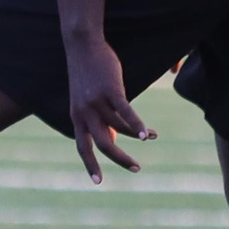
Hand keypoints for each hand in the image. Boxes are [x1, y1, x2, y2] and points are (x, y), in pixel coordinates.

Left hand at [64, 32, 152, 182]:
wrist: (83, 46)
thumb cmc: (88, 72)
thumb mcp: (87, 98)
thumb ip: (97, 118)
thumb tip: (110, 137)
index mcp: (77, 116)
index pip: (82, 147)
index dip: (90, 165)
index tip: (98, 182)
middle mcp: (84, 113)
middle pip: (102, 144)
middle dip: (119, 159)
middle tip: (136, 168)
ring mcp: (96, 102)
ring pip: (118, 128)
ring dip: (136, 136)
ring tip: (152, 138)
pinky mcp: (110, 90)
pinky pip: (126, 112)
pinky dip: (137, 125)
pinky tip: (147, 134)